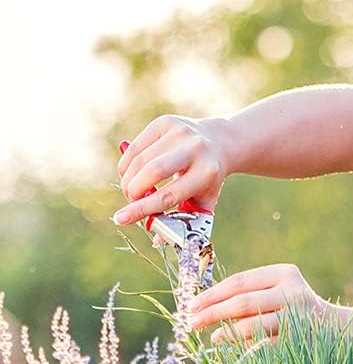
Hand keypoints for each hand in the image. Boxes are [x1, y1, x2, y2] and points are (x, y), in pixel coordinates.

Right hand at [115, 115, 233, 226]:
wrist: (220, 143)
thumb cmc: (207, 179)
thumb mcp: (203, 200)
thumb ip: (182, 222)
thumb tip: (157, 241)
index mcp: (207, 172)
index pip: (169, 195)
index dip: (142, 209)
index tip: (120, 219)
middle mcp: (195, 149)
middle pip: (152, 172)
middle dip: (134, 191)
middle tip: (132, 201)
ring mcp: (179, 132)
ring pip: (139, 160)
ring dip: (128, 179)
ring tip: (134, 189)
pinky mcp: (165, 123)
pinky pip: (135, 147)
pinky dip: (127, 164)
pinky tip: (132, 173)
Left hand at [187, 264, 325, 344]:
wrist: (333, 328)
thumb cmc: (293, 307)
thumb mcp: (276, 290)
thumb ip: (247, 293)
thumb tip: (203, 306)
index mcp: (284, 274)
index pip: (240, 282)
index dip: (212, 294)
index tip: (192, 304)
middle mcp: (293, 293)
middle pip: (242, 302)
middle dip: (212, 313)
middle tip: (191, 322)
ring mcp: (297, 318)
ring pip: (251, 326)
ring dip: (226, 333)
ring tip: (212, 337)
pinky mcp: (297, 341)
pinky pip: (261, 345)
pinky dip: (243, 347)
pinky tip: (232, 347)